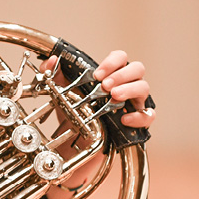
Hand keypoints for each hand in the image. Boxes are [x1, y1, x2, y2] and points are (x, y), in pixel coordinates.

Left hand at [39, 50, 154, 128]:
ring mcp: (134, 102)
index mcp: (112, 74)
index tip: (98, 74)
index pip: (121, 58)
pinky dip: (138, 116)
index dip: (112, 62)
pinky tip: (124, 118)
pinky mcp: (138, 121)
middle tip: (105, 85)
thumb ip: (54, 75)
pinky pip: (148, 116)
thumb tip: (50, 61)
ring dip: (129, 90)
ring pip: (144, 88)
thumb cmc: (76, 111)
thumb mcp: (62, 93)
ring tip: (113, 96)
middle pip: (137, 69)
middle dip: (122, 75)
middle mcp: (126, 85)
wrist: (76, 139)